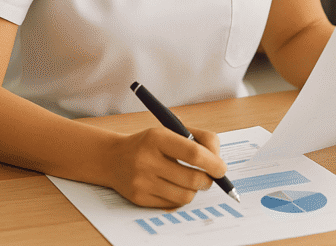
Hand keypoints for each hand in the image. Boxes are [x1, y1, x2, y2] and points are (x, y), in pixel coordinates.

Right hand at [105, 126, 226, 207]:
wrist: (114, 158)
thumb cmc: (150, 144)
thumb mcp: (171, 130)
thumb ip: (199, 140)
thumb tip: (219, 163)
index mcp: (157, 137)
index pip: (194, 153)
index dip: (213, 163)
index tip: (221, 169)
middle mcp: (147, 159)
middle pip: (193, 178)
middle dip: (208, 180)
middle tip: (209, 177)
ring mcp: (142, 181)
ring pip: (186, 195)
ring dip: (195, 190)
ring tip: (191, 181)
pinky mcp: (139, 198)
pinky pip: (173, 204)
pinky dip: (180, 197)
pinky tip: (175, 186)